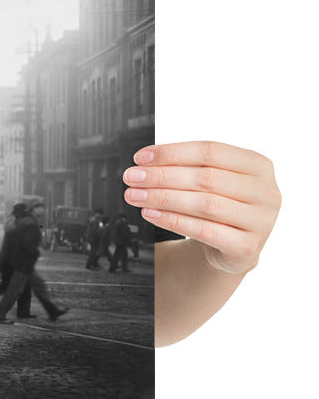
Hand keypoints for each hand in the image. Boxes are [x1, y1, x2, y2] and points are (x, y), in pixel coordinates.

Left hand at [122, 141, 279, 273]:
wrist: (233, 247)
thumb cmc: (218, 205)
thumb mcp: (210, 181)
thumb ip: (186, 168)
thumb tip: (144, 163)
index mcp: (258, 165)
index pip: (211, 151)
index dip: (172, 152)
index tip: (140, 158)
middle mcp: (266, 191)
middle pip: (206, 178)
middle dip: (162, 176)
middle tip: (131, 177)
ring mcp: (261, 221)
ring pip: (204, 204)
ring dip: (163, 198)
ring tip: (134, 195)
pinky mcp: (247, 247)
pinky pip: (204, 230)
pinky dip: (173, 221)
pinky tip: (149, 214)